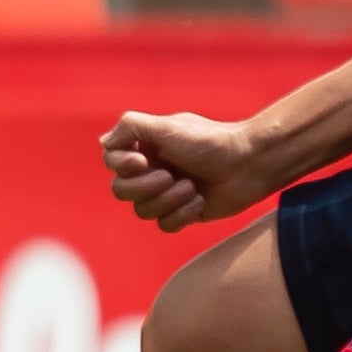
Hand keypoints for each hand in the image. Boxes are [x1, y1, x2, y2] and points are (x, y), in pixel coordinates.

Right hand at [101, 111, 279, 231]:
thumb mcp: (167, 127)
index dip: (122, 166)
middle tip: (171, 175)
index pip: (112, 162)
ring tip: (192, 187)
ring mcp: (167, 193)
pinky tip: (200, 200)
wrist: (248, 164)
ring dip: (168, 200)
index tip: (142, 160)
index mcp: (146, 147)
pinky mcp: (183, 213)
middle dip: (146, 187)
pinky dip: (182, 214)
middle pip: (122, 191)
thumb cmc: (209, 141)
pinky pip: (165, 225)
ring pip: (142, 211)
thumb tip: (103, 144)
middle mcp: (153, 170)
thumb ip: (130, 127)